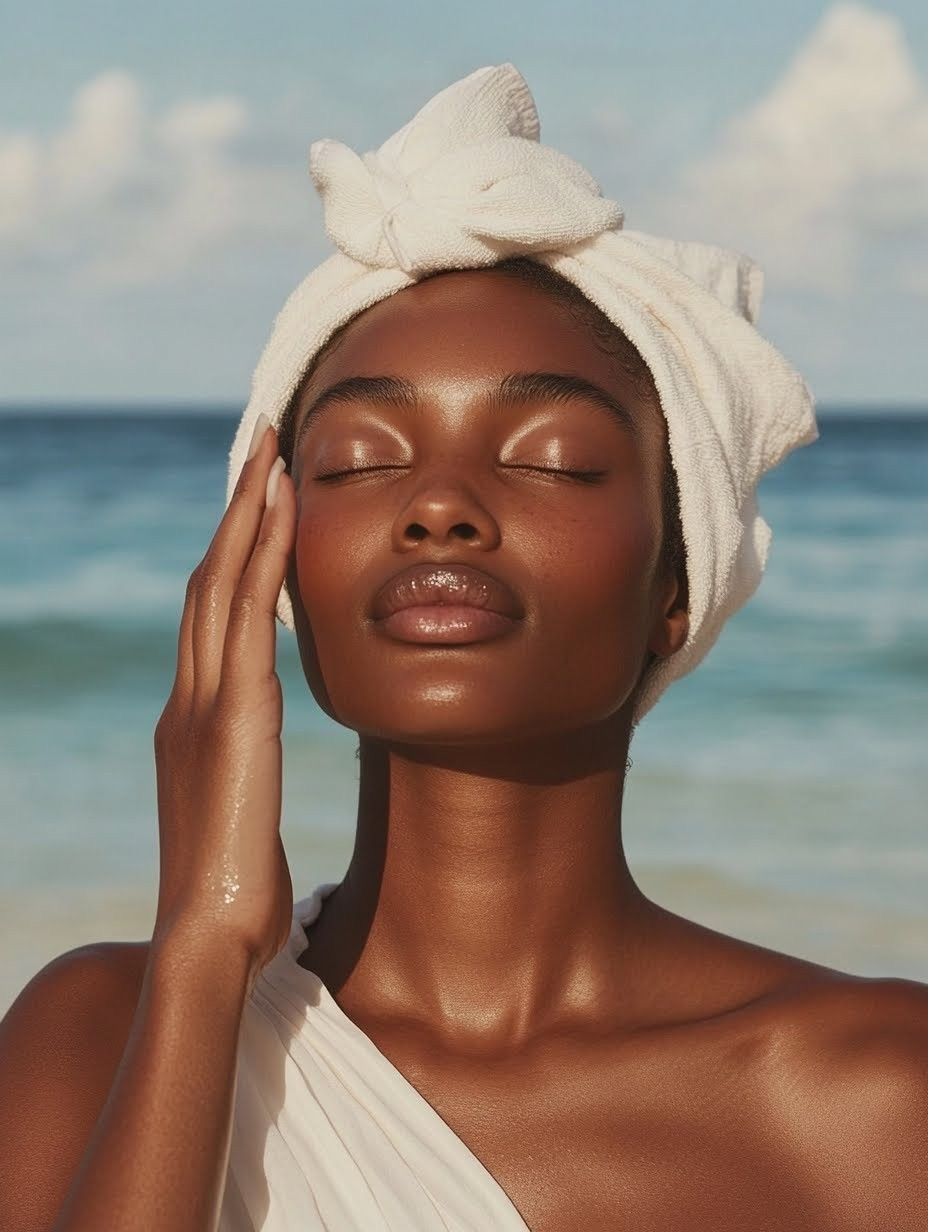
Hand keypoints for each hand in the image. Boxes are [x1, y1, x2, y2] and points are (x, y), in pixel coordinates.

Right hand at [151, 414, 295, 981]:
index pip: (210, 617)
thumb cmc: (231, 891)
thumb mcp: (238, 813)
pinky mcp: (234, 714)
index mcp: (193, 720)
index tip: (255, 506)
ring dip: (246, 514)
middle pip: (207, 581)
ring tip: (269, 455)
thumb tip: (253, 764)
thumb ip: (241, 771)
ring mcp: (205, 702)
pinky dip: (264, 557)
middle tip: (257, 449)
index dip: (231, 555)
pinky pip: (249, 615)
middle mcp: (189, 698)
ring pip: (220, 583)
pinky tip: (284, 511)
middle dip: (234, 512)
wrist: (209, 936)